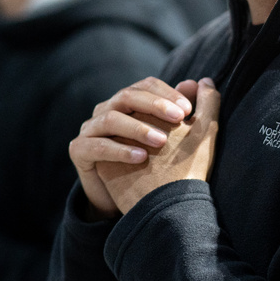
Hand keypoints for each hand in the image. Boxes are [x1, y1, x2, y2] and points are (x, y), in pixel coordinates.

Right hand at [68, 77, 203, 217]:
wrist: (126, 197)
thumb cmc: (152, 161)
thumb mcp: (171, 135)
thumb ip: (181, 110)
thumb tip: (200, 83)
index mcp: (128, 101)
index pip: (146, 85)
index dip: (167, 93)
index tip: (189, 109)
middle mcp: (106, 109)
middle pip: (127, 95)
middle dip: (155, 105)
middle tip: (179, 118)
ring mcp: (90, 128)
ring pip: (111, 118)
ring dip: (139, 128)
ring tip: (162, 141)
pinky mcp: (79, 150)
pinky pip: (98, 146)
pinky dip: (120, 151)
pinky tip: (142, 158)